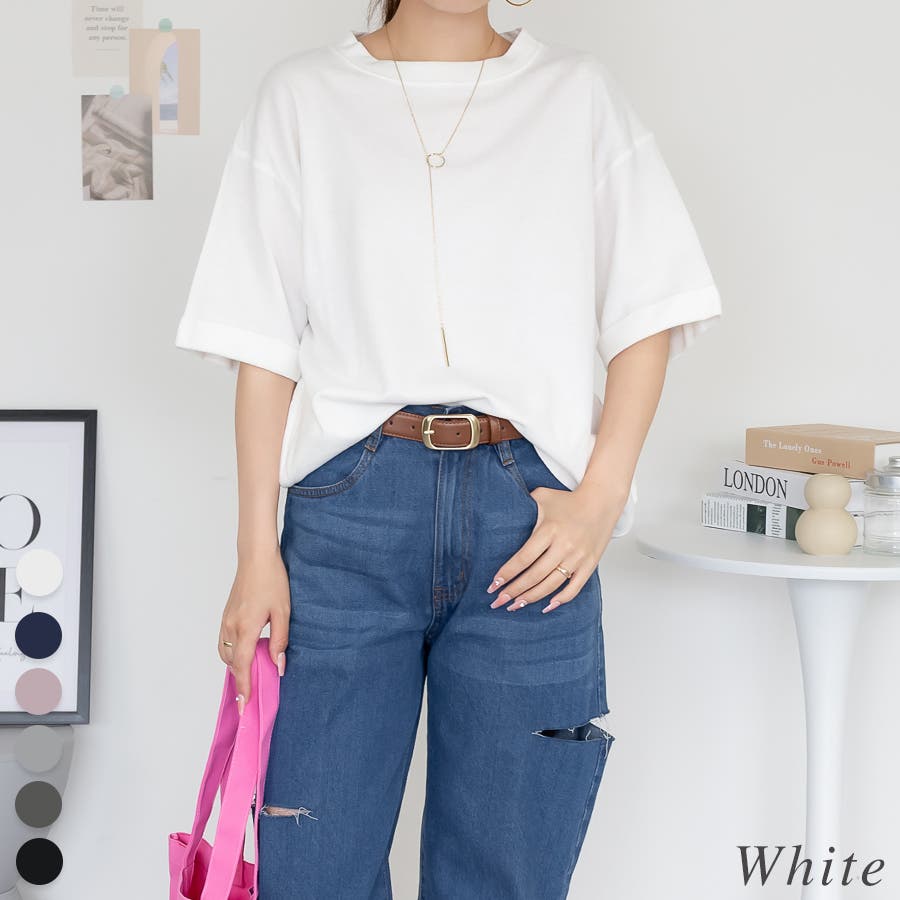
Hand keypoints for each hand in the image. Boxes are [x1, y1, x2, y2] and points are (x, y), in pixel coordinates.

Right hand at [219, 546, 290, 713]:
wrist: (256, 558)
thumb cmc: (273, 581)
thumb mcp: (283, 611)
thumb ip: (280, 640)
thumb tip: (279, 666)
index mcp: (246, 628)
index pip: (243, 666)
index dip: (244, 687)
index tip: (245, 705)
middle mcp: (231, 627)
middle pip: (232, 663)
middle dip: (240, 680)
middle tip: (251, 695)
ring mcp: (226, 621)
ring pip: (226, 653)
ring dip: (235, 667)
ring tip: (249, 676)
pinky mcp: (226, 615)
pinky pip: (224, 642)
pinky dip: (231, 654)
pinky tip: (245, 654)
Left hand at [485, 479, 624, 612]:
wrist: (601, 502)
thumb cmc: (568, 500)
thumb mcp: (541, 497)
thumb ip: (522, 507)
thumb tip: (501, 518)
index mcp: (549, 530)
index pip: (523, 558)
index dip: (507, 573)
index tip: (493, 584)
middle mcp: (563, 546)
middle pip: (534, 575)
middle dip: (513, 591)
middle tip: (498, 601)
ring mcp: (578, 557)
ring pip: (551, 585)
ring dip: (531, 598)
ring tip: (515, 606)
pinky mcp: (589, 565)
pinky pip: (574, 588)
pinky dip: (560, 600)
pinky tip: (546, 606)